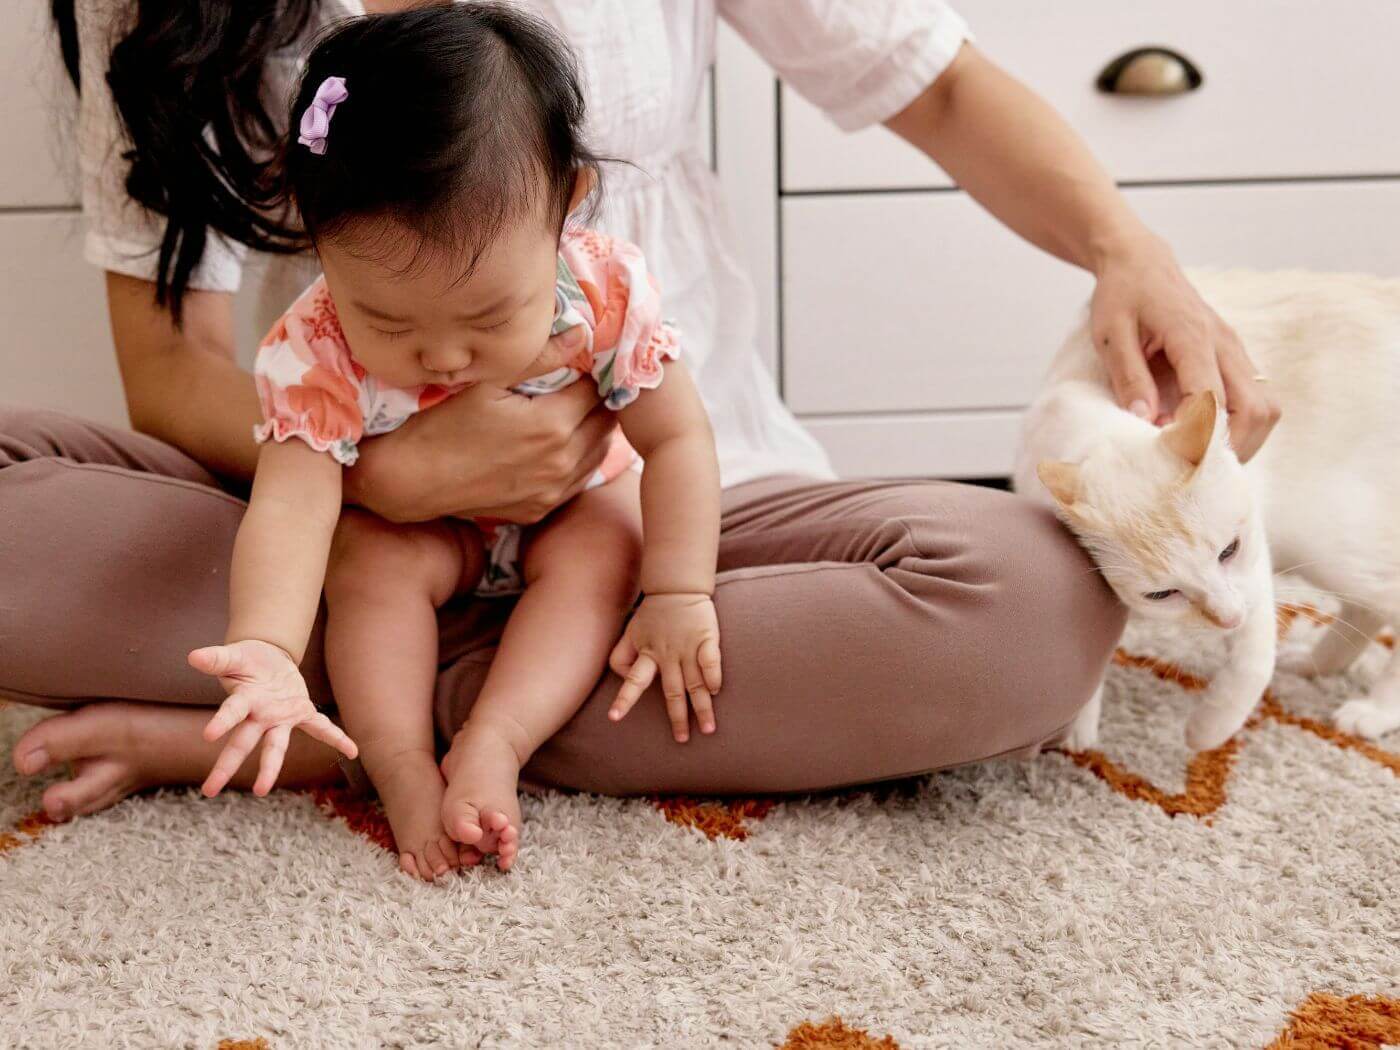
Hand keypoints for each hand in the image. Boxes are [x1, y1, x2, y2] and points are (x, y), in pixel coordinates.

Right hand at [187, 639, 357, 796]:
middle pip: (243, 742)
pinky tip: (353, 751)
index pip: (231, 712)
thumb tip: (193, 656)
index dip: (222, 722)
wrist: (267, 657)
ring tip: (262, 791)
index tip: (208, 735)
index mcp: (244, 700)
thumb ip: (217, 658)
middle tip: (209, 790)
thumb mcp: (234, 655)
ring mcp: (280, 717)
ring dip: (269, 767)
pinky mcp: (301, 712)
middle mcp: (259, 715)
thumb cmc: (247, 660)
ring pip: (274, 746)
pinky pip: (320, 727)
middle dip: (228, 765)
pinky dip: (336, 738)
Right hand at [346, 325, 616, 523]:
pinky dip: (580, 458)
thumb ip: (540, 357)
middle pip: (605, 421)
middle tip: (584, 381)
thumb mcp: (487, 382)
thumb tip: (581, 333)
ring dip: (594, 428)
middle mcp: (561, 462)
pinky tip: (561, 442)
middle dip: (599, 398)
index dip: (593, 370)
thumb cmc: (442, 424)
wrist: (411, 480)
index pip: (597, 389)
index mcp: (552, 425)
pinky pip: (578, 480)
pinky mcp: (540, 508)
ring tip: (575, 408)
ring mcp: (552, 490)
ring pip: (598, 452)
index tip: (584, 360)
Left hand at [608, 594, 721, 741]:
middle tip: (683, 739)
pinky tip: (716, 691)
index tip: (614, 718)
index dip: (624, 699)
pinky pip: (710, 660)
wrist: (676, 587)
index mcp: (647, 654)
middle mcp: (668, 655)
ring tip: (708, 728)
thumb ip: (622, 656)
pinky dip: (713, 676)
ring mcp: (688, 648)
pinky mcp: (706, 638)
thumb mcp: (630, 633)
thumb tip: (623, 678)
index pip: (633, 680)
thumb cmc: (653, 613)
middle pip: (673, 692)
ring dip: (701, 707)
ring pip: (695, 683)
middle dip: (678, 718)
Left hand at [1089, 232, 1280, 460]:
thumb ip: (1128, 376)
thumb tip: (1144, 420)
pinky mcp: (1235, 357)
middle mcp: (1225, 344)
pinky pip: (1257, 400)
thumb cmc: (1121, 296)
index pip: (1211, 397)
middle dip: (1230, 449)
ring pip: (1266, 408)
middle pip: (1256, 409)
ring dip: (1243, 442)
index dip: (1197, 435)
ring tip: (1203, 460)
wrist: (1140, 262)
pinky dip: (1241, 427)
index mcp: (1193, 335)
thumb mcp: (1110, 334)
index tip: (1173, 460)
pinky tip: (1208, 439)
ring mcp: (1236, 350)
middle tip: (1193, 472)